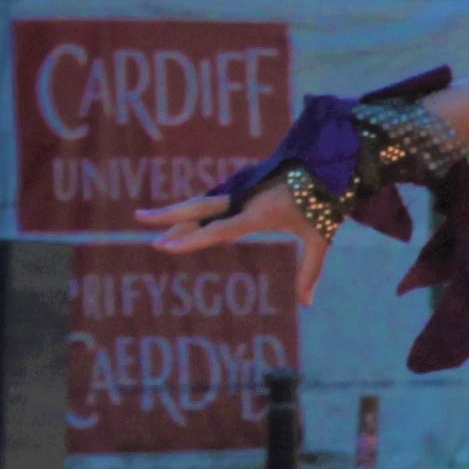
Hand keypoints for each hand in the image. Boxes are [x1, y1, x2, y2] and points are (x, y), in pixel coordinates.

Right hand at [136, 178, 332, 307]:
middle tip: (139, 220)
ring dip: (178, 212)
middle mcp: (245, 198)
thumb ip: (310, 270)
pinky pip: (214, 198)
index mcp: (261, 212)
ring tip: (150, 221)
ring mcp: (243, 188)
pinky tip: (180, 217)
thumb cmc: (325, 204)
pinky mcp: (244, 184)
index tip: (164, 245)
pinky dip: (195, 207)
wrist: (330, 165)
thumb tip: (306, 303)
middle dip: (168, 214)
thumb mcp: (320, 238)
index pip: (219, 229)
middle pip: (199, 207)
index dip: (192, 239)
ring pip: (203, 201)